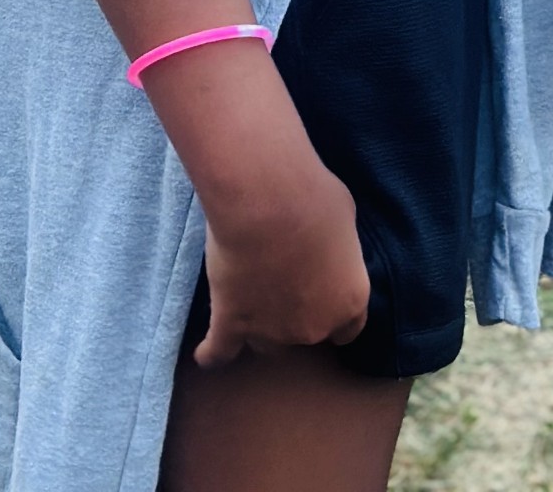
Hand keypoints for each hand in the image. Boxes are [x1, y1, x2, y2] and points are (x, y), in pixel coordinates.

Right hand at [192, 154, 371, 365]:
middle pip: (303, 335)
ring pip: (265, 341)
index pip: (347, 329)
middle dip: (295, 313)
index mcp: (348, 301)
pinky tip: (205, 355)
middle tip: (282, 278)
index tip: (321, 298)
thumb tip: (321, 249)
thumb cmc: (313, 197)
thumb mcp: (342, 220)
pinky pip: (219, 352)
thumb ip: (333, 250)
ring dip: (260, 324)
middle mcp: (313, 327)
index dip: (332, 312)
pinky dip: (212, 354)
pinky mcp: (231, 326)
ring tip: (249, 295)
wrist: (266, 199)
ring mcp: (271, 332)